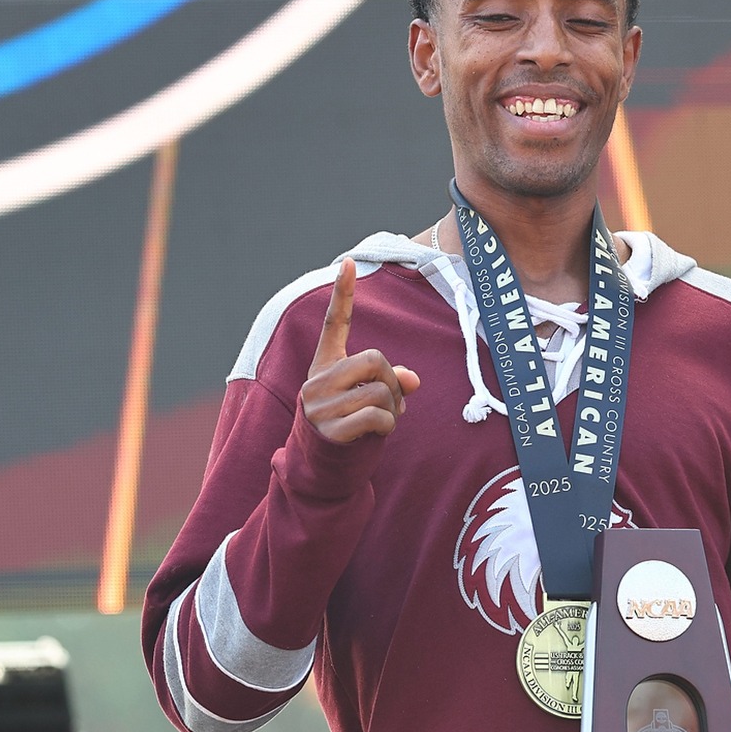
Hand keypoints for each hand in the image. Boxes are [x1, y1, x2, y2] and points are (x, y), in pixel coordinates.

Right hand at [301, 258, 419, 442]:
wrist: (323, 469)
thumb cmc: (350, 427)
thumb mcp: (368, 399)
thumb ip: (389, 382)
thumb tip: (413, 380)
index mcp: (325, 366)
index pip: (335, 324)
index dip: (343, 293)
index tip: (349, 262)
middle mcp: (317, 381)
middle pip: (374, 359)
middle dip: (392, 381)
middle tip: (390, 402)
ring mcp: (320, 405)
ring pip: (381, 391)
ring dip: (393, 409)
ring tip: (381, 421)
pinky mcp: (330, 429)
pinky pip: (379, 416)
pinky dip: (389, 425)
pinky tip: (377, 434)